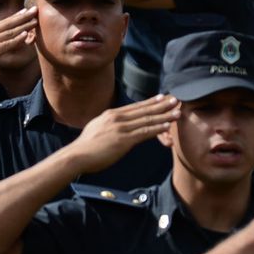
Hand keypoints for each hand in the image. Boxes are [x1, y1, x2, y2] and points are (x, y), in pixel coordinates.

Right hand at [64, 96, 179, 173]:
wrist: (76, 156)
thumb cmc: (85, 147)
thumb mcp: (97, 129)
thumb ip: (108, 125)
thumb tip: (115, 127)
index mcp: (111, 115)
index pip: (135, 107)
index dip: (150, 102)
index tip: (161, 97)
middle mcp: (117, 118)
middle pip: (144, 110)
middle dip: (162, 104)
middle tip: (176, 98)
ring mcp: (121, 128)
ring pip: (147, 120)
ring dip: (164, 116)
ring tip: (177, 111)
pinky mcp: (124, 140)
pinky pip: (144, 132)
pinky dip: (157, 128)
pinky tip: (167, 126)